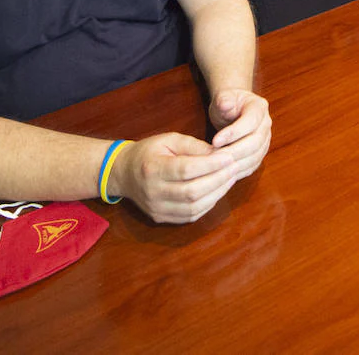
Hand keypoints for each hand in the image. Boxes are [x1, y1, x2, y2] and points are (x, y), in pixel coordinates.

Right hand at [111, 132, 237, 223]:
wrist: (123, 173)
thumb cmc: (149, 152)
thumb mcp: (169, 140)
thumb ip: (194, 146)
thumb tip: (220, 153)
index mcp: (152, 168)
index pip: (186, 170)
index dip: (211, 165)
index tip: (229, 157)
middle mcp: (152, 192)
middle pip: (192, 191)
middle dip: (218, 179)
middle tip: (235, 167)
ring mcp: (156, 208)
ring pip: (193, 207)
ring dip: (216, 193)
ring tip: (230, 178)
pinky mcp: (161, 218)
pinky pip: (189, 216)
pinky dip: (207, 204)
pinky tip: (217, 191)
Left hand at [209, 89, 271, 180]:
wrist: (234, 110)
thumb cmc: (227, 103)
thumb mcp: (222, 97)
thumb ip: (223, 99)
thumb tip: (225, 104)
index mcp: (259, 107)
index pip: (250, 122)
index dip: (233, 133)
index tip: (215, 141)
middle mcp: (266, 124)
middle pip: (255, 142)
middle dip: (234, 152)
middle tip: (215, 158)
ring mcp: (265, 140)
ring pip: (255, 157)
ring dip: (236, 164)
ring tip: (217, 167)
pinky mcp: (260, 153)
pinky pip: (252, 165)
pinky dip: (238, 171)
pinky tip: (224, 173)